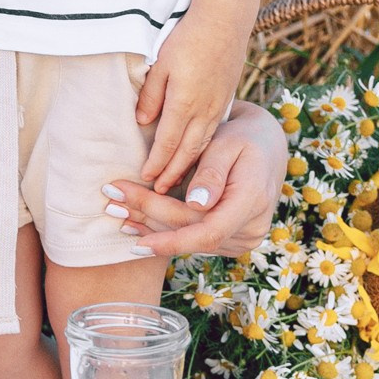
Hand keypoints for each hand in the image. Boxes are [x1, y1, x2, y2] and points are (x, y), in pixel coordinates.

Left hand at [105, 101, 287, 260]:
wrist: (266, 146)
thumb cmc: (243, 138)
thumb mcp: (228, 143)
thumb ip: (212, 172)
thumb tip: (196, 203)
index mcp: (252, 203)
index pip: (207, 233)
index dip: (171, 241)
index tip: (138, 239)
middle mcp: (251, 228)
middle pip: (191, 234)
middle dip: (148, 219)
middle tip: (112, 202)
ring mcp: (242, 238)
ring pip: (189, 239)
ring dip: (150, 226)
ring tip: (117, 211)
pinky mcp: (231, 240)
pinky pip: (194, 238)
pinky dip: (164, 229)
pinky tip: (136, 221)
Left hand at [134, 6, 249, 193]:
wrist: (225, 20)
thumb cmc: (188, 38)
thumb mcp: (161, 64)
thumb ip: (151, 95)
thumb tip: (142, 122)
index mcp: (184, 103)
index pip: (167, 143)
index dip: (157, 163)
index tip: (147, 178)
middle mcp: (204, 111)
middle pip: (187, 152)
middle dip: (172, 173)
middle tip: (159, 191)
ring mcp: (218, 106)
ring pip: (202, 145)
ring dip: (188, 166)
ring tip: (176, 179)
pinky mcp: (226, 99)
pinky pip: (213, 133)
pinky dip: (203, 150)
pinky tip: (197, 156)